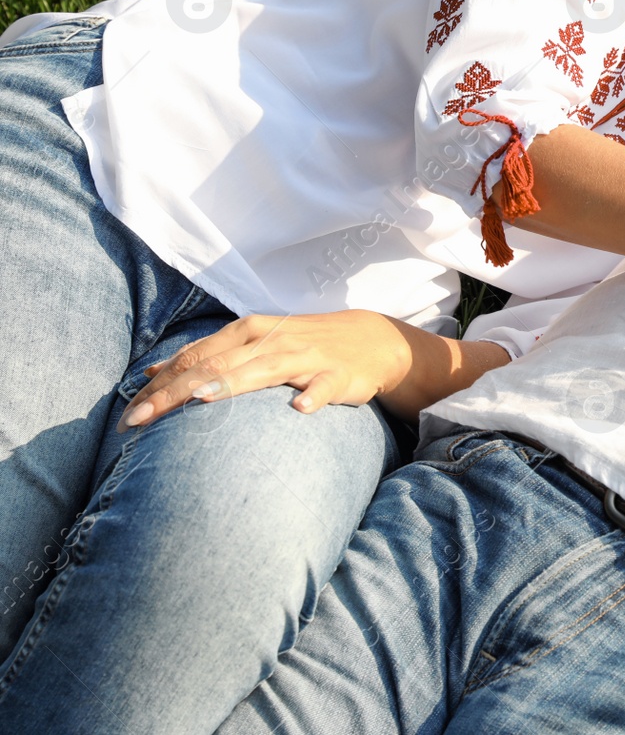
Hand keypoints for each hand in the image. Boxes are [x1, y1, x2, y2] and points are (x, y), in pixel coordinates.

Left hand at [118, 311, 416, 430]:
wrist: (369, 340)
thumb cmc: (301, 346)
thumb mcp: (252, 343)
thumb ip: (206, 356)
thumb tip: (151, 371)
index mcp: (246, 331)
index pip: (193, 357)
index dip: (157, 385)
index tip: (126, 416)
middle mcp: (270, 340)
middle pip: (214, 365)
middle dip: (172, 393)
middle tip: (137, 421)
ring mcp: (304, 356)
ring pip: (262, 370)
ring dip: (230, 385)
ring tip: (199, 402)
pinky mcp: (337, 375)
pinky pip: (324, 387)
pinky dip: (312, 396)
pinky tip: (299, 409)